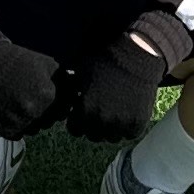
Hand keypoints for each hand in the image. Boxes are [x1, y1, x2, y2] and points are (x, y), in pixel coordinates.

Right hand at [0, 35, 65, 139]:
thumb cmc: (22, 63)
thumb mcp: (49, 65)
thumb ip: (67, 82)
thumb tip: (79, 96)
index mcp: (47, 94)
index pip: (63, 112)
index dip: (57, 104)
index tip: (47, 96)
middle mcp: (33, 110)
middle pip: (49, 122)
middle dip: (45, 113)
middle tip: (32, 97)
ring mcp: (17, 120)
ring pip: (34, 130)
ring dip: (31, 121)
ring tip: (21, 102)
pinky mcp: (3, 127)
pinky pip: (18, 135)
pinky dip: (16, 126)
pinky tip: (11, 110)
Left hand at [68, 15, 187, 141]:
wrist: (135, 55)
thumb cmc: (104, 60)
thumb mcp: (79, 70)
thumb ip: (67, 85)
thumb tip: (56, 87)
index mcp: (84, 110)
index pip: (74, 129)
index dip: (77, 119)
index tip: (83, 110)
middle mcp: (101, 122)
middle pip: (93, 136)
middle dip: (93, 125)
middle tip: (100, 111)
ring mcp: (121, 124)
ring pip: (111, 138)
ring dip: (111, 128)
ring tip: (114, 112)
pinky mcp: (138, 123)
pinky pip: (129, 134)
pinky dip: (128, 126)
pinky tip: (127, 112)